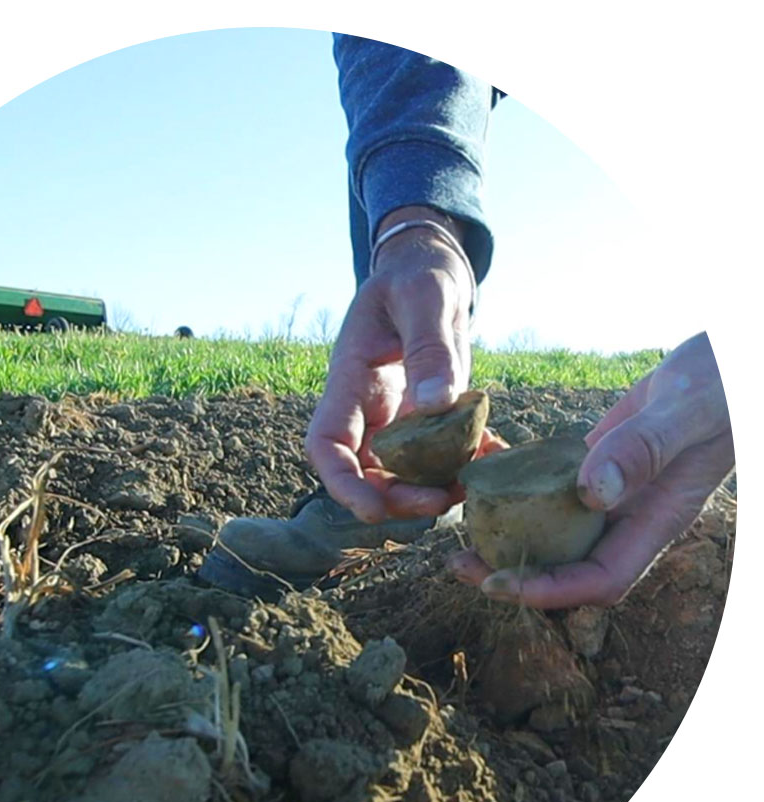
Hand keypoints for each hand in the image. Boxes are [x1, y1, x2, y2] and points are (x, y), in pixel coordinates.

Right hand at [305, 207, 478, 522]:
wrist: (430, 272)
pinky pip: (442, 453)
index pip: (328, 444)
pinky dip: (466, 464)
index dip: (342, 483)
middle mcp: (369, 409)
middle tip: (440, 500)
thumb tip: (438, 404)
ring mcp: (400, 416)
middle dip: (395, 498)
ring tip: (470, 486)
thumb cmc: (416, 277)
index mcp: (350, 381)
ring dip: (431, 489)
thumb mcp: (424, 299)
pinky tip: (494, 458)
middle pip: (366, 472)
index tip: (373, 508)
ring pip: (403, 472)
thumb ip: (429, 348)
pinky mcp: (432, 417)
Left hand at [450, 332, 734, 607]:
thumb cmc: (725, 381)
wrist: (732, 354)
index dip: (549, 590)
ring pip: (552, 526)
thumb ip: (645, 449)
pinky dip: (514, 481)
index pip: (600, 579)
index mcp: (656, 519)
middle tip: (457, 561)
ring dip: (506, 531)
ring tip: (458, 523)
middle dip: (513, 572)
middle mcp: (629, 514)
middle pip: (566, 564)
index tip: (498, 582)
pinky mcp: (596, 459)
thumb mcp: (689, 410)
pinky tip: (479, 468)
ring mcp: (611, 488)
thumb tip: (591, 495)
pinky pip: (549, 482)